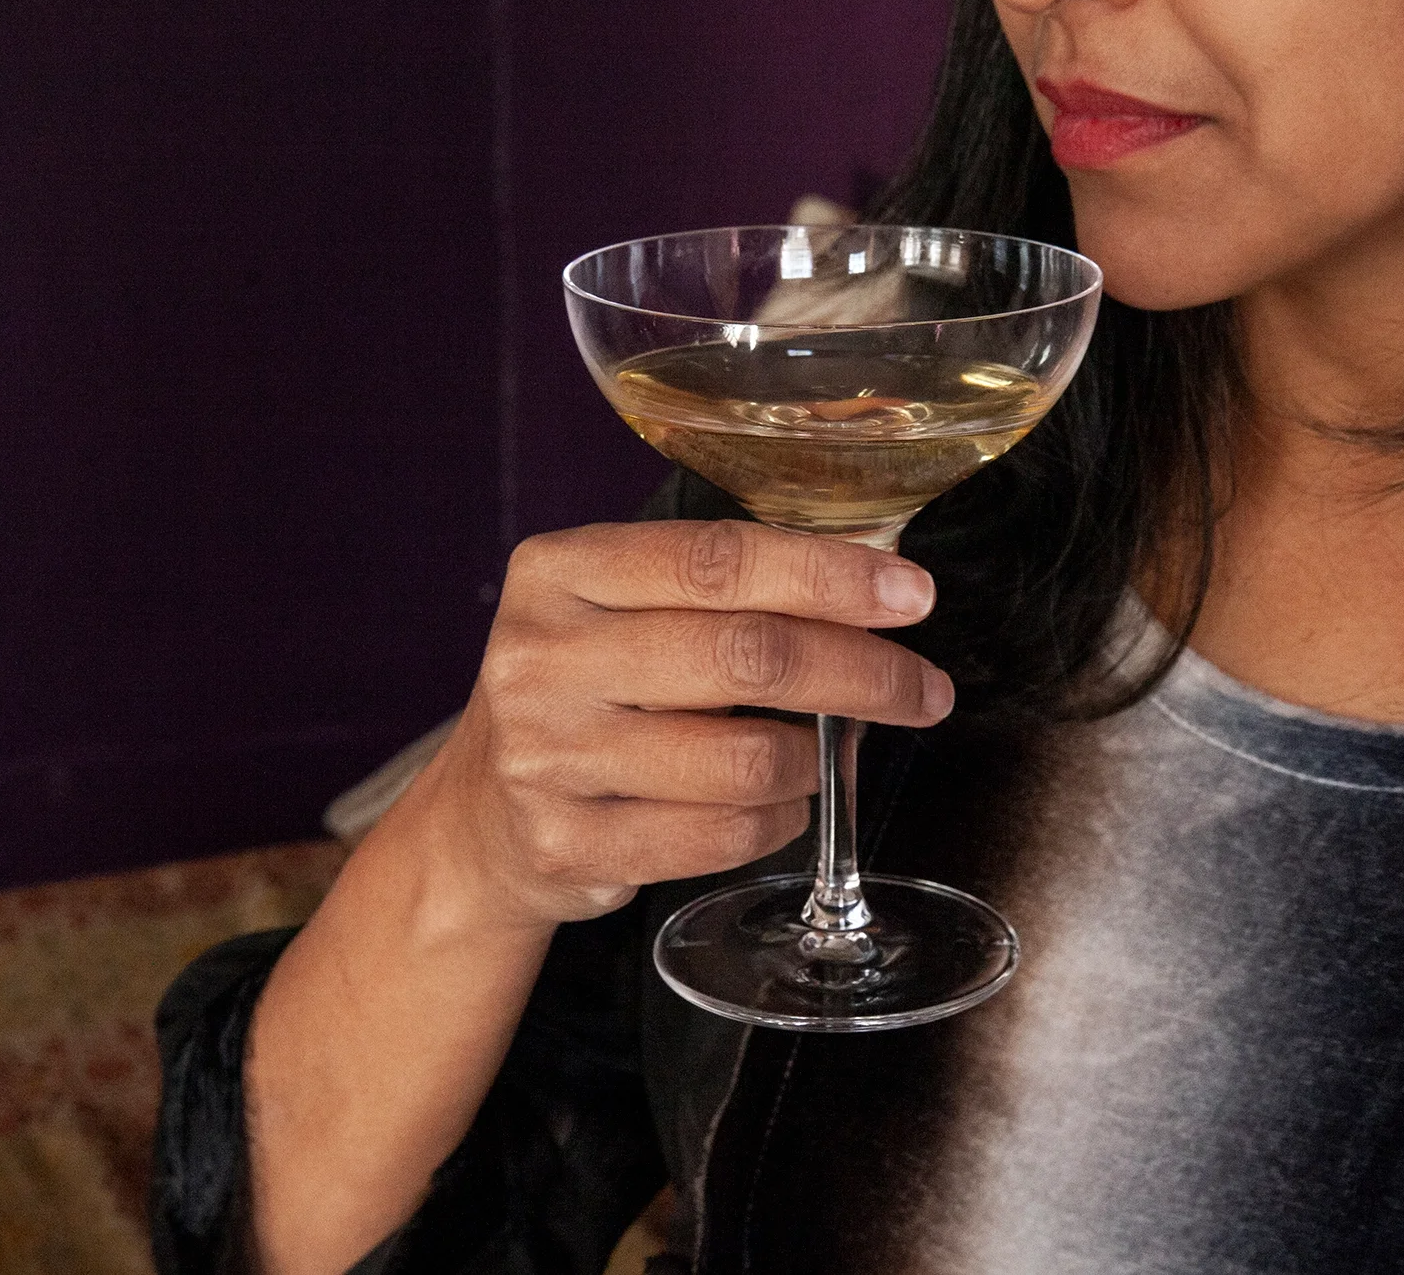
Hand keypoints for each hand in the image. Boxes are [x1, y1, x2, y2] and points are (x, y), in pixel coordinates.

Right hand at [401, 519, 952, 933]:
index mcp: (560, 571)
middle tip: (923, 690)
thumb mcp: (619, 609)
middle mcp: (542, 656)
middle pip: (746, 656)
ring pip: (744, 759)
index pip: (718, 560)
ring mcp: (546, 755)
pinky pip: (721, 837)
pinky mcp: (565, 843)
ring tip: (819, 754)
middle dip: (862, 673)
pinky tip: (777, 806)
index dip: (830, 576)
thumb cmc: (586, 693)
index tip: (912, 595)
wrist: (479, 816)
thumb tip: (878, 584)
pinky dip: (777, 822)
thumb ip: (721, 587)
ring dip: (813, 760)